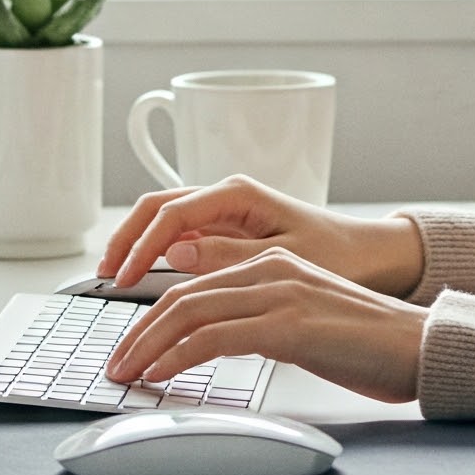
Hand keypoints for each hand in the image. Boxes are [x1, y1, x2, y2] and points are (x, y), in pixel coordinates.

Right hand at [99, 178, 425, 296]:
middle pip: (157, 208)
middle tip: (104, 274)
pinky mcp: (228, 232)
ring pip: (164, 219)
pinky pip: (181, 236)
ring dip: (135, 242)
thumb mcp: (285, 258)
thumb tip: (175, 253)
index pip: (172, 213)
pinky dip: (156, 253)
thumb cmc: (338, 255)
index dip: (141, 245)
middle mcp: (228, 198)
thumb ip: (228, 255)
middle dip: (126, 238)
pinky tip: (144, 278)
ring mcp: (225, 214)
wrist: (370, 257)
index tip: (121, 276)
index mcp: (240, 195)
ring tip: (113, 275)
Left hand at [104, 249, 426, 402]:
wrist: (421, 346)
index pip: (195, 285)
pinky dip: (178, 356)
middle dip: (138, 331)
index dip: (153, 317)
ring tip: (126, 373)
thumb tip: (214, 341)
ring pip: (189, 311)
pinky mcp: (289, 324)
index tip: (131, 346)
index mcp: (275, 263)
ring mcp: (281, 292)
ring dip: (147, 345)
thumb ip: (261, 321)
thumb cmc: (369, 345)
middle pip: (182, 294)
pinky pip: (214, 337)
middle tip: (116, 363)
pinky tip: (161, 376)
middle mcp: (273, 268)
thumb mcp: (305, 324)